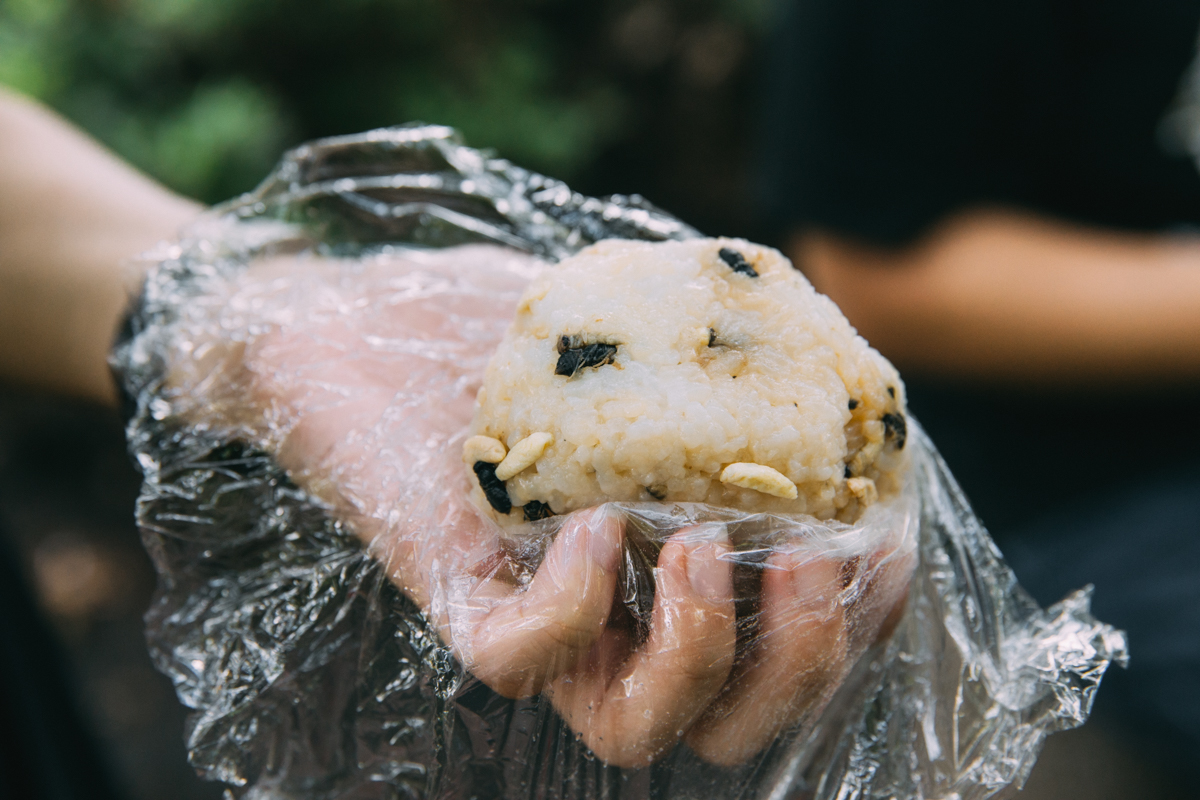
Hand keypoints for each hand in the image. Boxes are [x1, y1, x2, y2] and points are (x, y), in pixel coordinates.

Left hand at [166, 245, 911, 767]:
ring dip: (703, 658)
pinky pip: (521, 663)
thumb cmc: (509, 325)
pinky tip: (592, 521)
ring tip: (701, 551)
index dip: (858, 626)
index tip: (884, 541)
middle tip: (804, 562)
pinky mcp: (456, 602)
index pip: (788, 651)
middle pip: (732, 726)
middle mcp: (620, 616)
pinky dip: (576, 607)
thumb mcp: (646, 336)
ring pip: (636, 731)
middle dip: (799, 669)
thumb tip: (843, 361)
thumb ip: (737, 363)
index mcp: (680, 569)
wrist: (358, 317)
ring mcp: (539, 617)